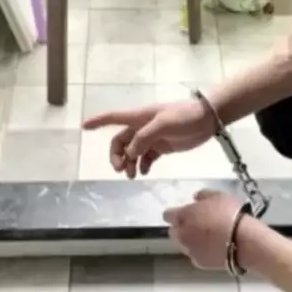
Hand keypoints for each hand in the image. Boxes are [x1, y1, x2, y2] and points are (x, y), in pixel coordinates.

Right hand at [81, 97, 214, 177]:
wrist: (208, 119)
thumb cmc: (185, 116)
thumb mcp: (163, 124)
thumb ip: (144, 138)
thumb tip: (130, 153)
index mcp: (140, 117)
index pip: (113, 117)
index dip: (98, 121)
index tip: (84, 127)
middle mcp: (142, 126)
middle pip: (120, 141)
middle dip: (117, 155)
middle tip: (121, 170)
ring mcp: (152, 137)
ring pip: (132, 151)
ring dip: (129, 163)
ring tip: (133, 175)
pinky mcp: (162, 146)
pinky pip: (146, 157)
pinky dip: (142, 165)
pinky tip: (144, 172)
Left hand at [164, 190, 248, 269]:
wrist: (244, 241)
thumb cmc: (231, 214)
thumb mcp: (219, 196)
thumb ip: (203, 195)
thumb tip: (196, 197)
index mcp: (183, 216)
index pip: (168, 215)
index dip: (176, 213)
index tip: (186, 213)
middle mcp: (181, 234)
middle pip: (173, 231)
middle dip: (181, 228)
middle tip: (197, 224)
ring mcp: (189, 251)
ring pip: (183, 245)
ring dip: (190, 240)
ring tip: (208, 237)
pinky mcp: (199, 263)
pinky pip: (195, 255)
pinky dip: (200, 252)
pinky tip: (214, 248)